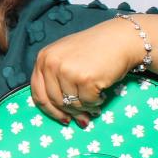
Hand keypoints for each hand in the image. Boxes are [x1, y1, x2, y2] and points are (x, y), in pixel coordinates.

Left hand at [30, 15, 153, 127]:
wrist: (119, 39)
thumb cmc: (93, 50)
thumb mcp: (65, 57)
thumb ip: (55, 78)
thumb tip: (56, 110)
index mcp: (43, 59)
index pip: (37, 93)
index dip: (49, 109)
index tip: (61, 118)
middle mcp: (51, 64)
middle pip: (54, 101)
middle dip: (69, 113)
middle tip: (82, 118)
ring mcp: (67, 71)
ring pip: (71, 104)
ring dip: (85, 108)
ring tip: (94, 102)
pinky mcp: (84, 78)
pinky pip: (87, 102)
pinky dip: (95, 103)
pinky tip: (101, 96)